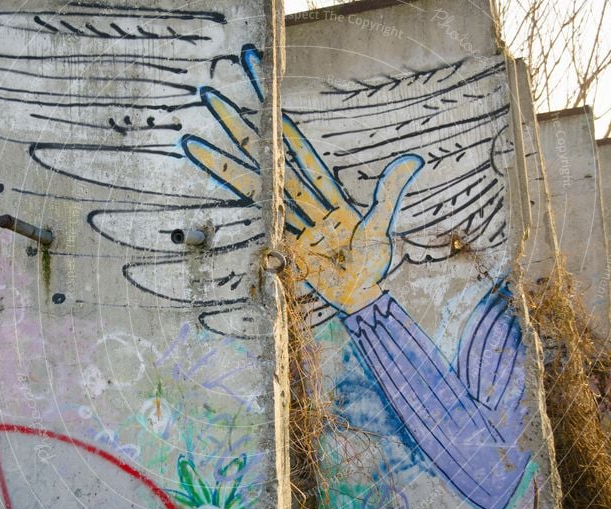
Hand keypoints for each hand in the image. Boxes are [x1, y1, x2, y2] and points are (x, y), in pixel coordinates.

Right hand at [182, 46, 423, 313]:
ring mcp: (290, 227)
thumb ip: (388, 193)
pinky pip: (260, 228)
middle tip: (219, 109)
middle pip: (272, 169)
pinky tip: (218, 194)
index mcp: (329, 202)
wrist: (357, 298)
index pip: (304, 164)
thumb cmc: (370, 265)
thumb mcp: (379, 227)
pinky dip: (242, 215)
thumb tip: (412, 160)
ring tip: (197, 147)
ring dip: (228, 170)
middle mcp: (305, 210)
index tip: (271, 117)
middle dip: (245, 140)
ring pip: (257, 193)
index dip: (288, 141)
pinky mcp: (282, 247)